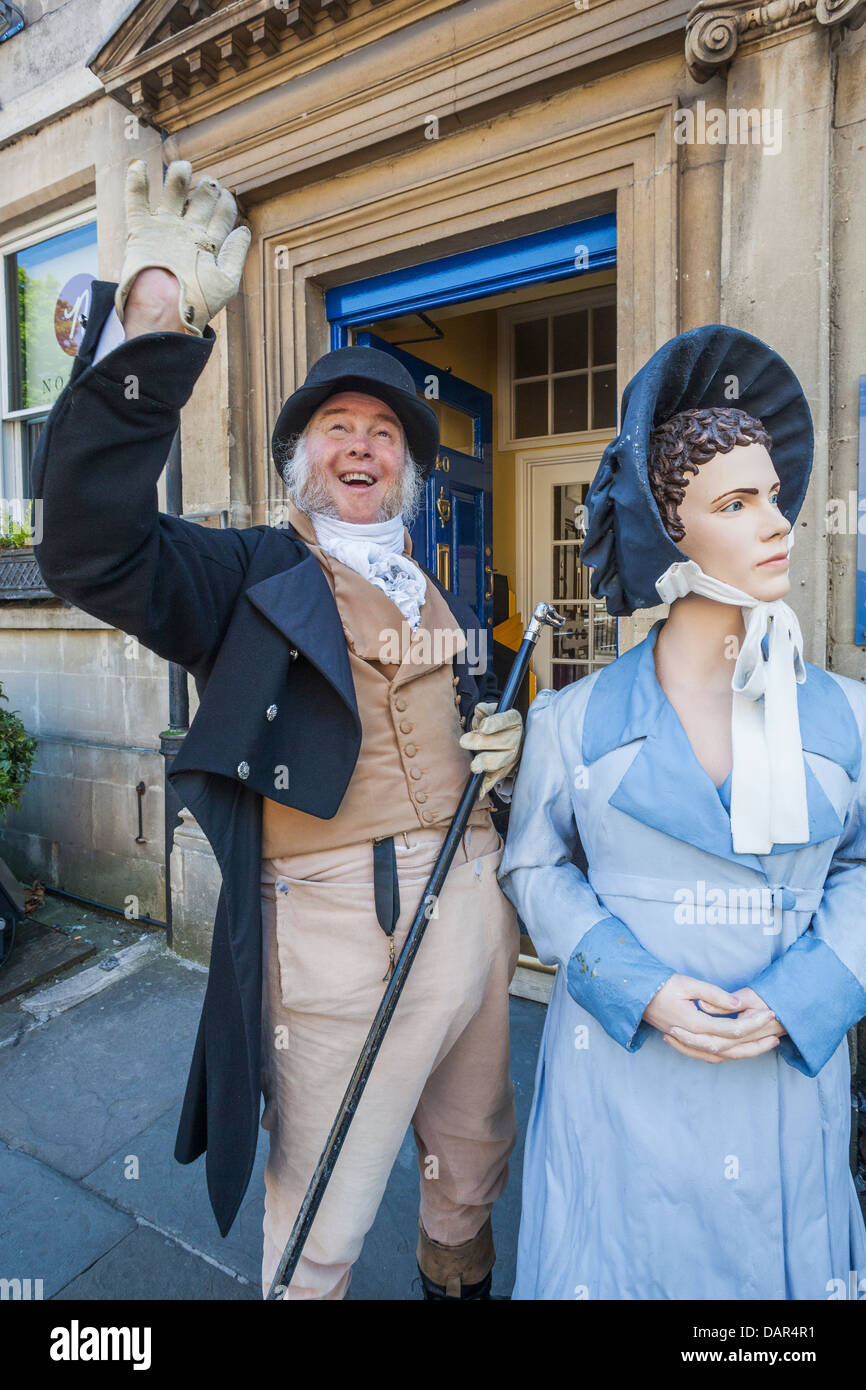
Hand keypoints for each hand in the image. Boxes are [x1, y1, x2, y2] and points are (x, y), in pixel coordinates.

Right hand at [116, 159, 250, 337]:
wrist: (164, 310)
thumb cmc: (197, 301)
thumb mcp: (226, 281)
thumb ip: (235, 254)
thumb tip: (244, 230)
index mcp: (207, 245)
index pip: (221, 216)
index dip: (226, 203)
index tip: (227, 195)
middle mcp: (187, 234)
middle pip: (199, 201)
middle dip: (206, 188)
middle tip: (209, 183)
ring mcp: (164, 230)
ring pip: (172, 194)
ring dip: (178, 177)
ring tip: (183, 167)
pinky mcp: (141, 231)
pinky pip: (137, 201)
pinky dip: (136, 182)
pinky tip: (139, 166)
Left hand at [459, 701, 522, 797]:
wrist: (507, 737)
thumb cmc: (494, 723)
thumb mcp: (491, 712)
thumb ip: (485, 711)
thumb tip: (480, 711)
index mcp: (513, 720)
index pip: (506, 720)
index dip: (495, 724)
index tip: (483, 727)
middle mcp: (516, 738)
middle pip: (502, 742)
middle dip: (482, 743)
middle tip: (464, 741)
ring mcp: (512, 757)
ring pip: (500, 762)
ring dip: (486, 764)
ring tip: (474, 766)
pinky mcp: (504, 770)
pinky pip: (495, 779)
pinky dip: (486, 786)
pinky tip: (479, 792)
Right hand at [643, 974, 781, 1063]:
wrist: (636, 996)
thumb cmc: (660, 986)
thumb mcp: (687, 984)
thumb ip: (714, 995)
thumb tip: (739, 1006)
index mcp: (694, 1023)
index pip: (732, 1029)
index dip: (753, 1022)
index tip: (769, 1013)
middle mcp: (693, 1038)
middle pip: (731, 1049)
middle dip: (756, 1043)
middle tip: (776, 1036)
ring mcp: (689, 1043)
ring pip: (723, 1056)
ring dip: (746, 1053)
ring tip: (765, 1045)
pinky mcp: (686, 1043)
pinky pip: (711, 1056)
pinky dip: (729, 1055)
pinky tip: (740, 1050)